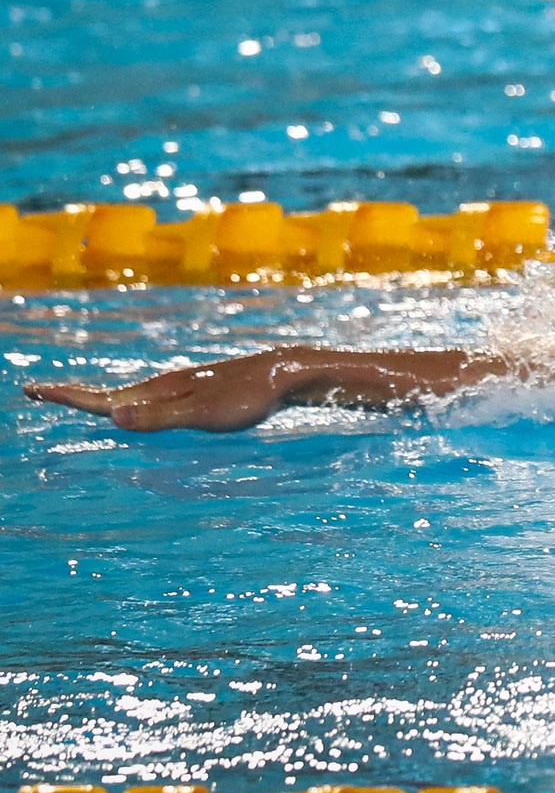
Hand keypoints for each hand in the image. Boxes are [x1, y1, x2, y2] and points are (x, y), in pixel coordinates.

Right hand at [23, 352, 301, 431]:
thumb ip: (159, 417)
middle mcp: (166, 385)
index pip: (103, 397)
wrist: (285, 375)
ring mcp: (183, 387)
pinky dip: (133, 404)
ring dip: (102, 399)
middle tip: (38, 393)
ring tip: (78, 402)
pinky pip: (155, 400)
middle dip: (75, 397)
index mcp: (159, 390)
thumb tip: (113, 415)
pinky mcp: (200, 391)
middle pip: (112, 395)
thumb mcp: (202, 413)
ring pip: (133, 396)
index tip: (31, 390)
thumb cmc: (247, 398)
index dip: (67, 396)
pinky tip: (139, 409)